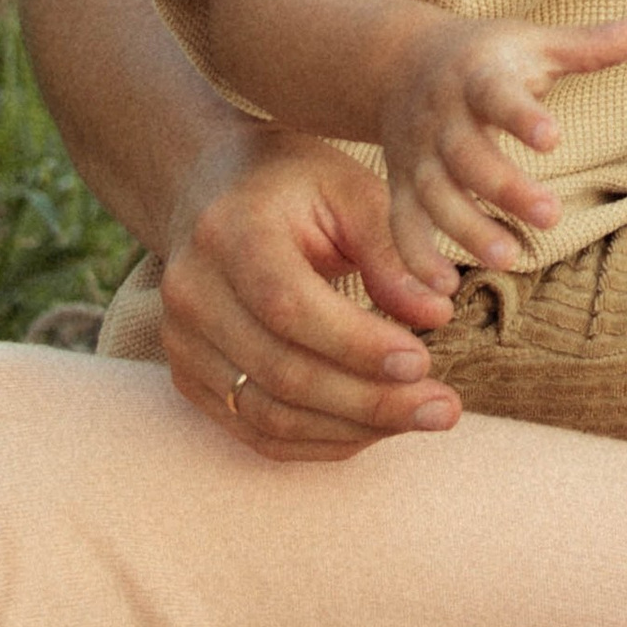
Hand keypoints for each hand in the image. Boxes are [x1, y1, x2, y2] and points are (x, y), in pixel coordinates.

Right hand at [156, 117, 463, 464]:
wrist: (212, 190)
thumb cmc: (294, 185)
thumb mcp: (350, 191)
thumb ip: (391, 251)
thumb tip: (436, 312)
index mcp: (229, 232)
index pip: (289, 307)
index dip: (356, 345)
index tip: (422, 361)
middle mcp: (193, 291)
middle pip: (281, 373)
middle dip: (370, 401)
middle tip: (444, 408)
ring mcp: (181, 342)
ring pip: (269, 415)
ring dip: (353, 429)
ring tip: (422, 417)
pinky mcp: (189, 377)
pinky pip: (255, 432)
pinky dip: (321, 441)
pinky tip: (376, 428)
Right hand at [379, 7, 626, 279]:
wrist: (398, 61)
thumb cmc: (485, 56)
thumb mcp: (533, 41)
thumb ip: (589, 44)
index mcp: (477, 77)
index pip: (498, 96)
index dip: (522, 117)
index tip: (554, 138)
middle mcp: (443, 119)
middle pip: (467, 156)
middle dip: (505, 188)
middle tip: (552, 216)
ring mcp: (418, 154)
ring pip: (436, 195)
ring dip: (467, 229)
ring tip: (508, 258)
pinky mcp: (402, 184)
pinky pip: (403, 223)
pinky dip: (416, 257)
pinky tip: (446, 288)